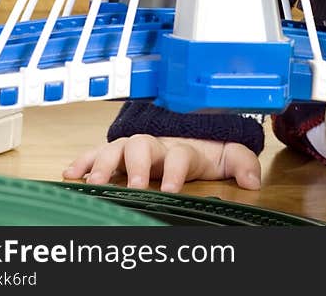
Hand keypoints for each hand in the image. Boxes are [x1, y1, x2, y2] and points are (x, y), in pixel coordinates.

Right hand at [62, 134, 261, 192]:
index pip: (180, 156)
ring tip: (96, 182)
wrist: (188, 134)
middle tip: (134, 186)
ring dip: (105, 163)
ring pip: (117, 148)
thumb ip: (241, 163)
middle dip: (136, 165)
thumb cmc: (205, 150)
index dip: (175, 171)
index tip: (171, 190)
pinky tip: (71, 174)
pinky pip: (97, 153)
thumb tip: (253, 182)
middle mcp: (156, 145)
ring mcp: (135, 148)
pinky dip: (84, 161)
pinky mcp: (118, 154)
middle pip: (142, 147)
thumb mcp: (227, 155)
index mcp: (184, 148)